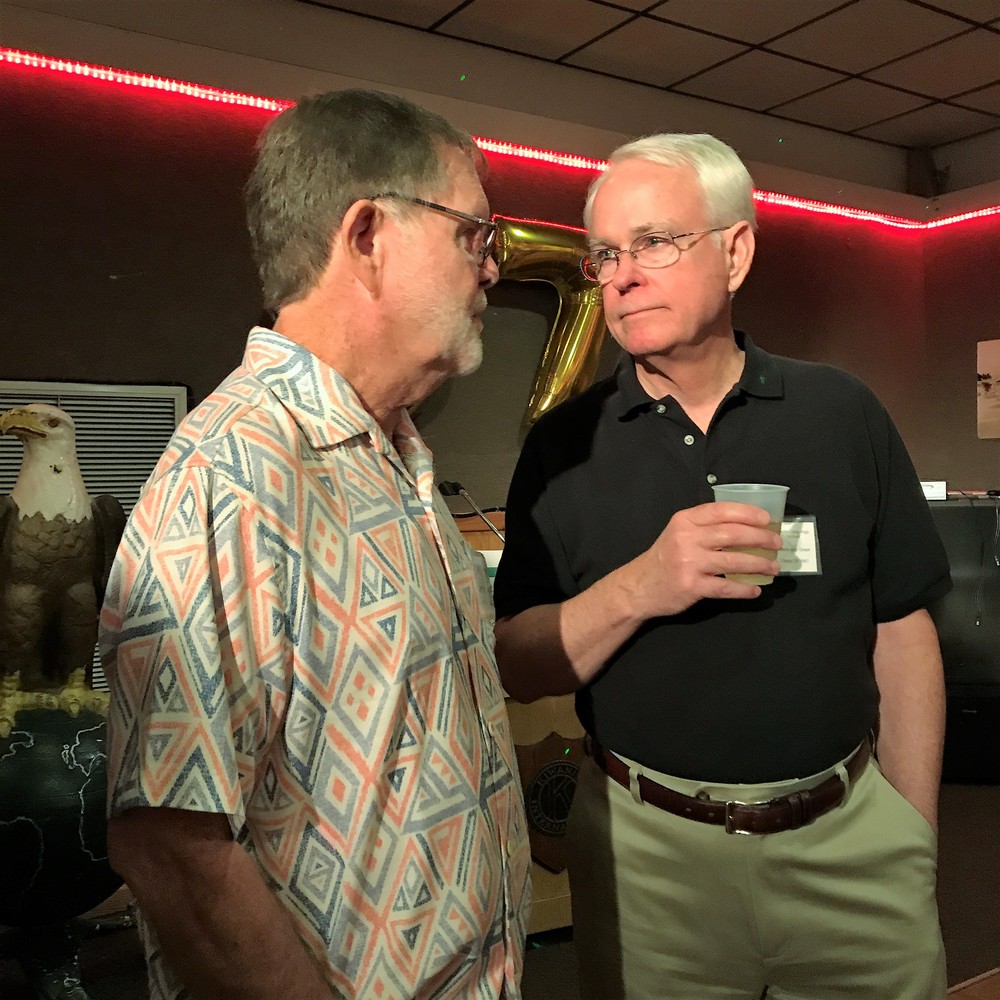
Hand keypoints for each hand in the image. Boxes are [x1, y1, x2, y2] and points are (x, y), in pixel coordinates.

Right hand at [628, 501, 781, 618]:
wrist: (639, 587)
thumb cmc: (664, 558)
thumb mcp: (678, 533)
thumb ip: (704, 526)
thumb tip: (745, 525)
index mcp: (684, 520)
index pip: (722, 511)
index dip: (748, 513)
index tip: (767, 520)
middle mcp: (686, 538)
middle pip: (733, 534)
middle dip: (761, 538)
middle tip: (776, 543)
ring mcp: (689, 563)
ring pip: (734, 560)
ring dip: (759, 564)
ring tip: (773, 567)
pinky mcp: (692, 586)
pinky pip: (726, 587)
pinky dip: (744, 589)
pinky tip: (755, 589)